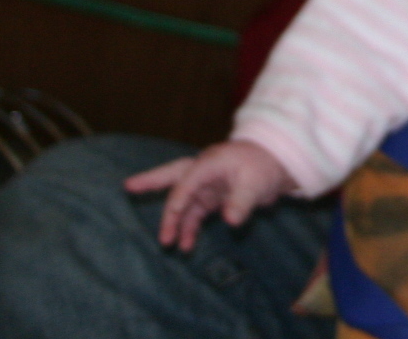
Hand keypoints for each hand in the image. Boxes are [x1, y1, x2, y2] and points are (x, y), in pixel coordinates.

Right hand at [124, 140, 296, 251]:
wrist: (279, 165)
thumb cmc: (265, 166)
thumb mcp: (256, 183)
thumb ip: (242, 201)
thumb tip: (231, 221)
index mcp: (210, 163)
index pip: (187, 182)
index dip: (178, 202)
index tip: (172, 221)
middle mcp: (204, 171)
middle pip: (172, 177)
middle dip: (151, 182)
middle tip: (128, 187)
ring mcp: (207, 184)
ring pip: (184, 202)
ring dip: (176, 222)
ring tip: (168, 244)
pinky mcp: (213, 196)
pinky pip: (196, 213)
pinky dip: (190, 228)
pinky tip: (186, 245)